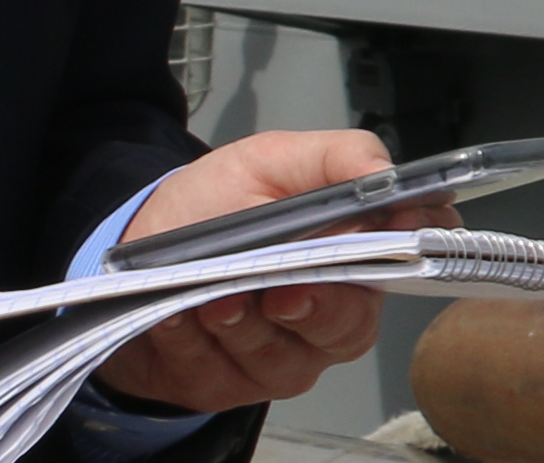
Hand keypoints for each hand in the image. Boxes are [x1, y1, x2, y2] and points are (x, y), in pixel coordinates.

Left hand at [100, 131, 393, 412]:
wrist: (133, 251)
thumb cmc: (213, 202)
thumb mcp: (270, 160)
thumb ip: (336, 157)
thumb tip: (386, 174)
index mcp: (358, 252)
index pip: (410, 261)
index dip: (411, 254)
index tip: (391, 237)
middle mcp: (332, 309)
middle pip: (351, 327)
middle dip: (318, 310)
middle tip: (285, 291)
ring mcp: (284, 354)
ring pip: (287, 360)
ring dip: (246, 330)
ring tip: (212, 299)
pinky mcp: (230, 385)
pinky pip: (223, 377)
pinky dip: (196, 346)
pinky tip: (177, 319)